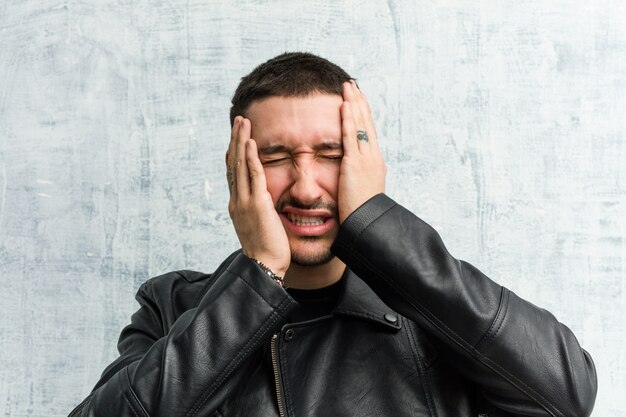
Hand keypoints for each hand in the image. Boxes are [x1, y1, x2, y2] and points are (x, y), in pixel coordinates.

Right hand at [227, 116, 290, 276]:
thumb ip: (261, 212)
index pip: (234, 174)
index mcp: (238, 205)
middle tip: (239, 120)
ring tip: (243, 122)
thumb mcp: (261, 226)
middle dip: (235, 140)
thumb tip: (266, 205)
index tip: (236, 138)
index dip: (234, 153)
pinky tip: (250, 142)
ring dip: (241, 141)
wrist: (264, 267)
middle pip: (233, 164)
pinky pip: (253, 176)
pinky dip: (250, 158)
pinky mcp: (257, 205)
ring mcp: (244, 202)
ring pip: (239, 165)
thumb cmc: (267, 251)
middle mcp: (237, 200)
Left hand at [338, 81, 386, 222]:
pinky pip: (351, 137)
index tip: (358, 100)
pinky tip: (345, 105)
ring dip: (354, 104)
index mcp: (375, 163)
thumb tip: (352, 173)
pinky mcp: (355, 164)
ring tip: (348, 87)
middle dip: (359, 102)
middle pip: (367, 123)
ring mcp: (366, 159)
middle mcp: (373, 157)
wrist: (368, 224)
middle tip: (353, 85)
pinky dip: (349, 119)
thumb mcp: (362, 190)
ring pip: (361, 125)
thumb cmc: (364, 213)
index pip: (369, 132)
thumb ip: (357, 177)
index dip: (363, 114)